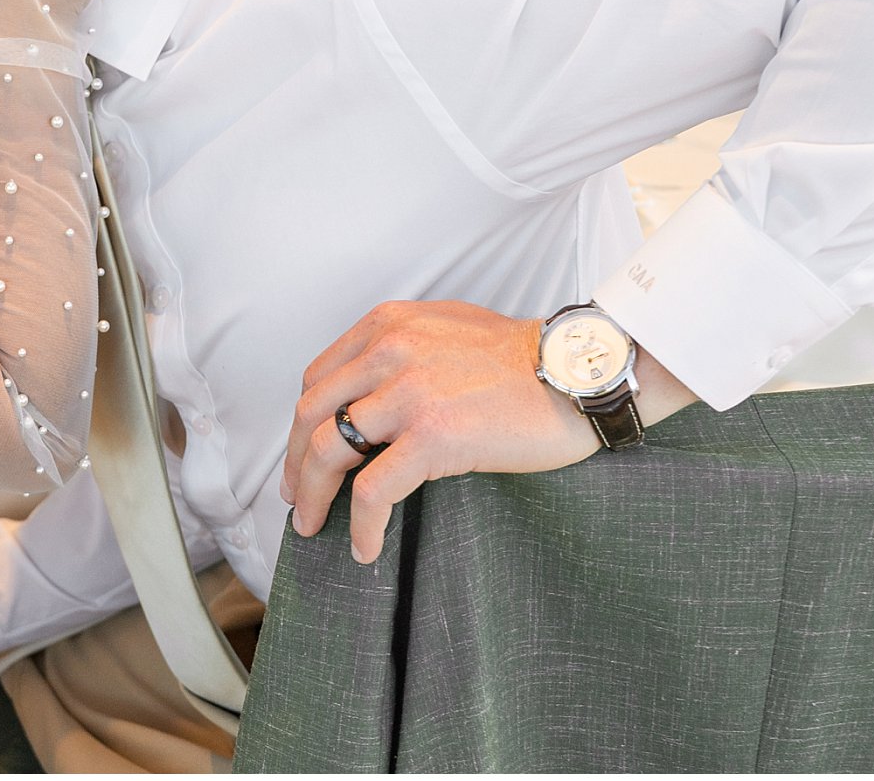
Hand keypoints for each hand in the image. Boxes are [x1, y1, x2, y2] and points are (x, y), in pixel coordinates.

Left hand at [279, 301, 600, 563]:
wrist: (580, 372)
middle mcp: (389, 352)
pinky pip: (374, 491)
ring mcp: (409, 394)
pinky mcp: (433, 437)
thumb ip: (400, 350)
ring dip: (312, 496)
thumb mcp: (446, 329)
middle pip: (310, 415)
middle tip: (296, 498)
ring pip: (327, 451)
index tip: (302, 454)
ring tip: (313, 526)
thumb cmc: (524, 358)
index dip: (302, 425)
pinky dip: (361, 525)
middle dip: (293, 464)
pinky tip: (365, 547)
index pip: (318, 380)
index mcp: (387, 326)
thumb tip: (367, 397)